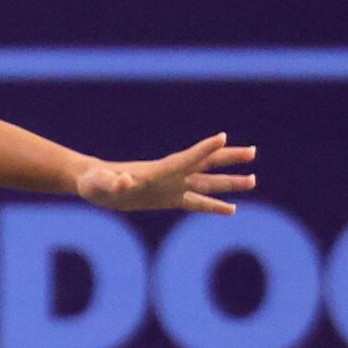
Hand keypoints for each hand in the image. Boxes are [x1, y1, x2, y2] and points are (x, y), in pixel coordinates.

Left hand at [74, 135, 256, 214]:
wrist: (94, 184)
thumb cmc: (93, 181)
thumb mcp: (98, 183)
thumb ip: (110, 181)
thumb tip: (121, 181)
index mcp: (156, 171)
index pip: (184, 159)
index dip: (202, 149)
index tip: (222, 137)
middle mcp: (169, 176)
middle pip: (204, 165)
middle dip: (228, 159)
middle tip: (252, 152)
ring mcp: (171, 187)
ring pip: (206, 183)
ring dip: (229, 183)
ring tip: (253, 180)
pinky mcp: (168, 200)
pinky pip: (196, 202)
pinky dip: (213, 206)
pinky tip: (232, 210)